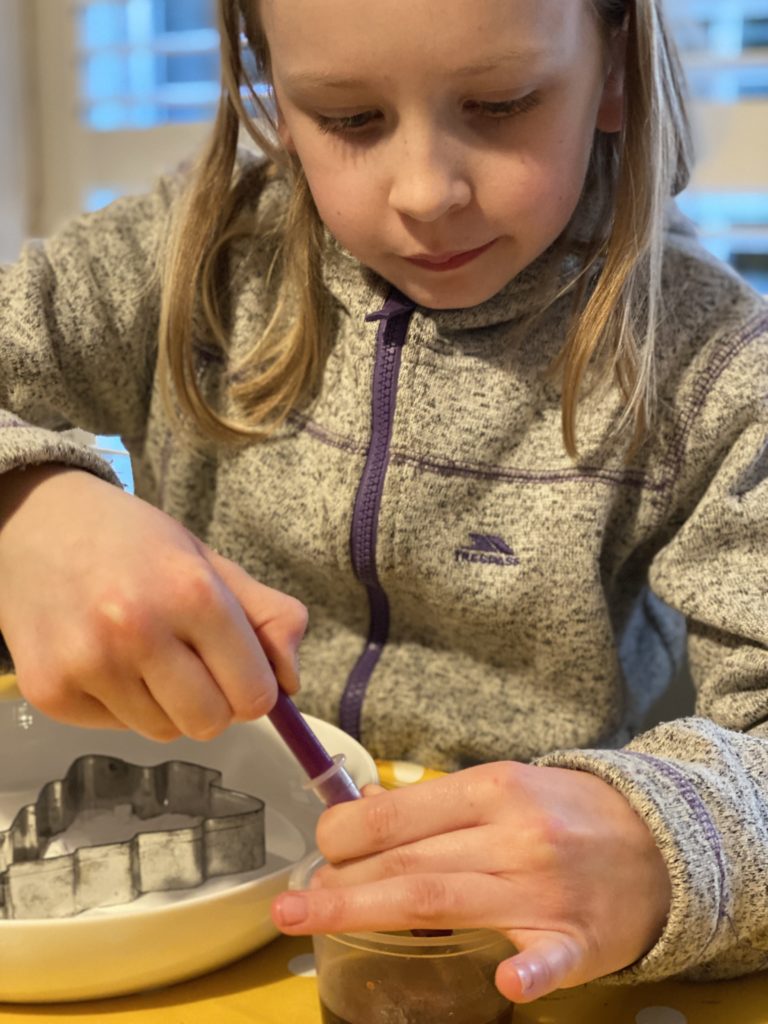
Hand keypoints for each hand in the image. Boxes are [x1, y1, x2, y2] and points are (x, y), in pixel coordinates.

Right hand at [0, 466, 306, 739]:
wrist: (36, 521)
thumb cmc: (134, 542)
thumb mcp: (210, 562)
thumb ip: (269, 617)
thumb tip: (292, 683)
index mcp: (192, 592)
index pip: (254, 693)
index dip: (256, 688)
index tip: (241, 671)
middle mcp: (137, 630)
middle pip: (211, 723)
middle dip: (214, 703)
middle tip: (194, 664)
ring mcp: (88, 665)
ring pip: (164, 732)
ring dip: (168, 706)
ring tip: (145, 655)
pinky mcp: (50, 691)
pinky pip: (117, 728)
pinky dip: (123, 706)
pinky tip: (106, 659)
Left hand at [271, 761, 670, 1002]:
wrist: (660, 836)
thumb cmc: (565, 810)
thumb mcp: (504, 786)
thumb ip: (439, 805)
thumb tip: (364, 814)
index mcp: (493, 789)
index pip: (401, 812)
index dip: (346, 832)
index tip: (318, 849)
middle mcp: (514, 836)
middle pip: (410, 863)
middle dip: (341, 883)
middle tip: (293, 904)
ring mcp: (547, 890)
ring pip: (445, 903)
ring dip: (371, 912)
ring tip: (312, 920)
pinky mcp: (581, 939)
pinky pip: (552, 959)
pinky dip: (530, 972)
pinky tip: (505, 981)